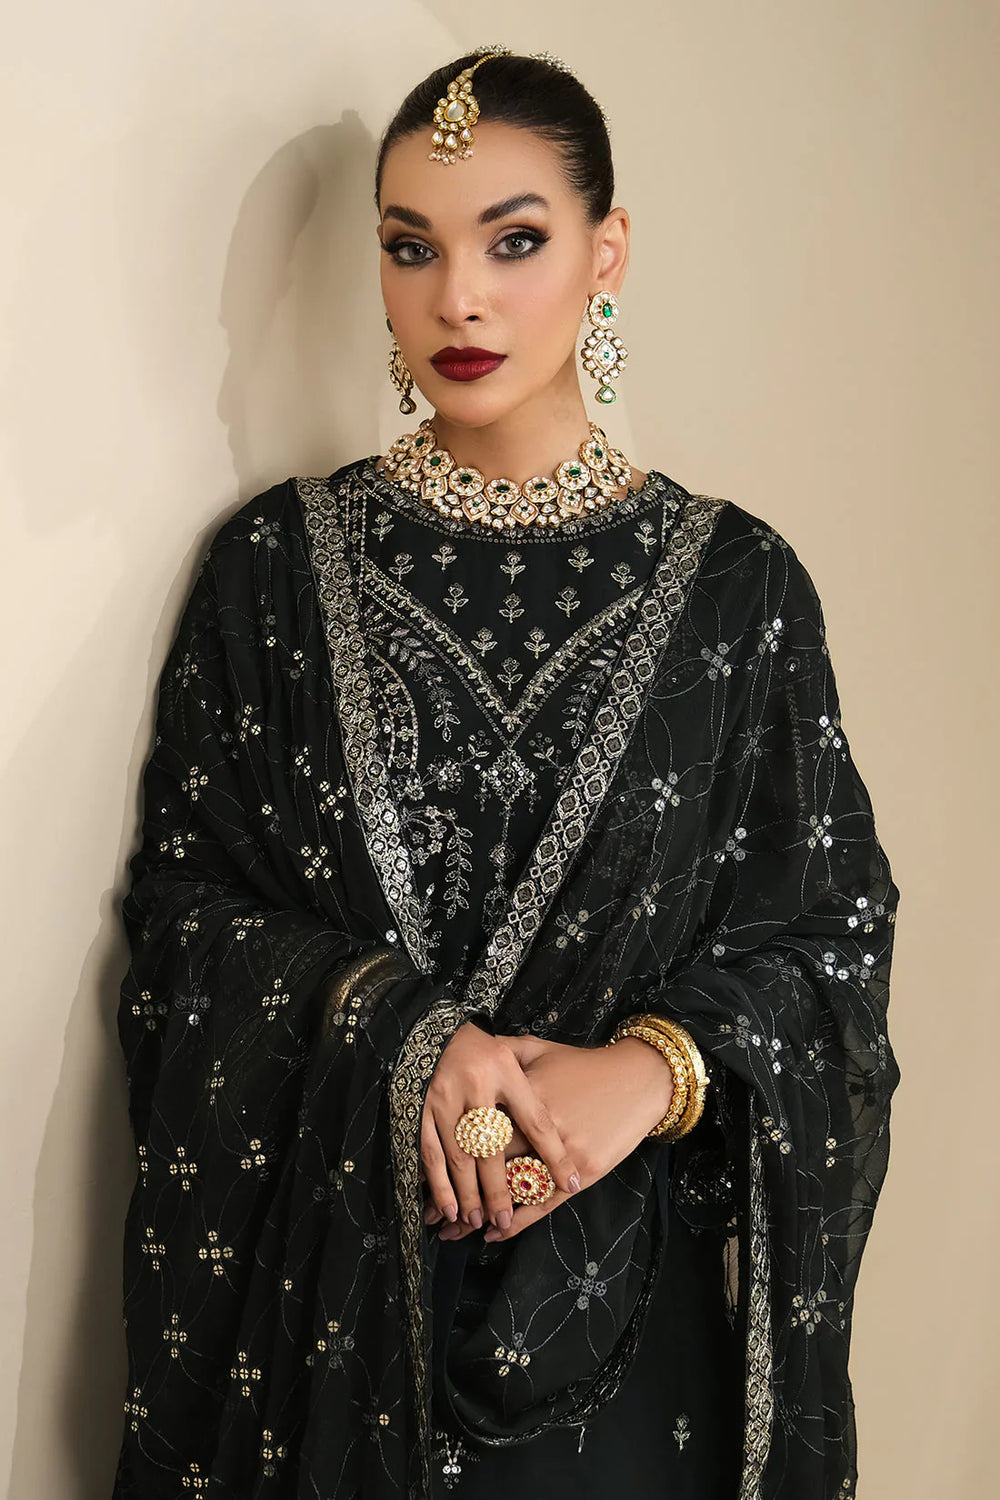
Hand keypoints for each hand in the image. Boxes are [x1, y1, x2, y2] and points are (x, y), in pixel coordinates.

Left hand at [427, 1033, 673, 1243]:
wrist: (638, 1078)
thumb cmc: (585, 1064)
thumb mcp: (540, 1049)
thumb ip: (502, 1051)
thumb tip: (469, 1049)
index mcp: (522, 1096)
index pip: (477, 1130)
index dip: (449, 1155)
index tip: (425, 1174)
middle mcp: (539, 1128)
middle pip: (488, 1165)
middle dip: (457, 1192)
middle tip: (430, 1213)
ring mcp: (562, 1154)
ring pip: (512, 1189)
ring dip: (481, 1213)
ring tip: (452, 1231)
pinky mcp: (583, 1172)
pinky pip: (544, 1203)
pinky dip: (519, 1221)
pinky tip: (496, 1233)